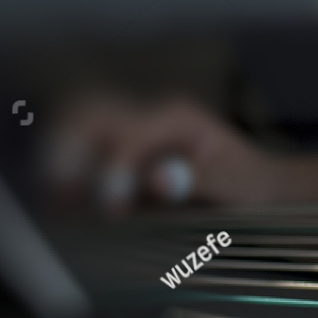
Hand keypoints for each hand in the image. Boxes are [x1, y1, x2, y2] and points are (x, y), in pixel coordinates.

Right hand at [46, 92, 282, 212]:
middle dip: (67, 147)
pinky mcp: (121, 153)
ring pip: (79, 126)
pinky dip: (67, 169)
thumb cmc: (253, 184)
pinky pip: (83, 149)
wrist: (262, 184)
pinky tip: (61, 200)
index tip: (110, 204)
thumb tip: (157, 181)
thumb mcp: (238, 183)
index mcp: (176, 116)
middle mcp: (148, 116)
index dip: (115, 167)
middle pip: (90, 113)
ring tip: (55, 196)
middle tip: (59, 191)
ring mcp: (131, 131)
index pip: (129, 133)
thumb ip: (198, 179)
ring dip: (61, 155)